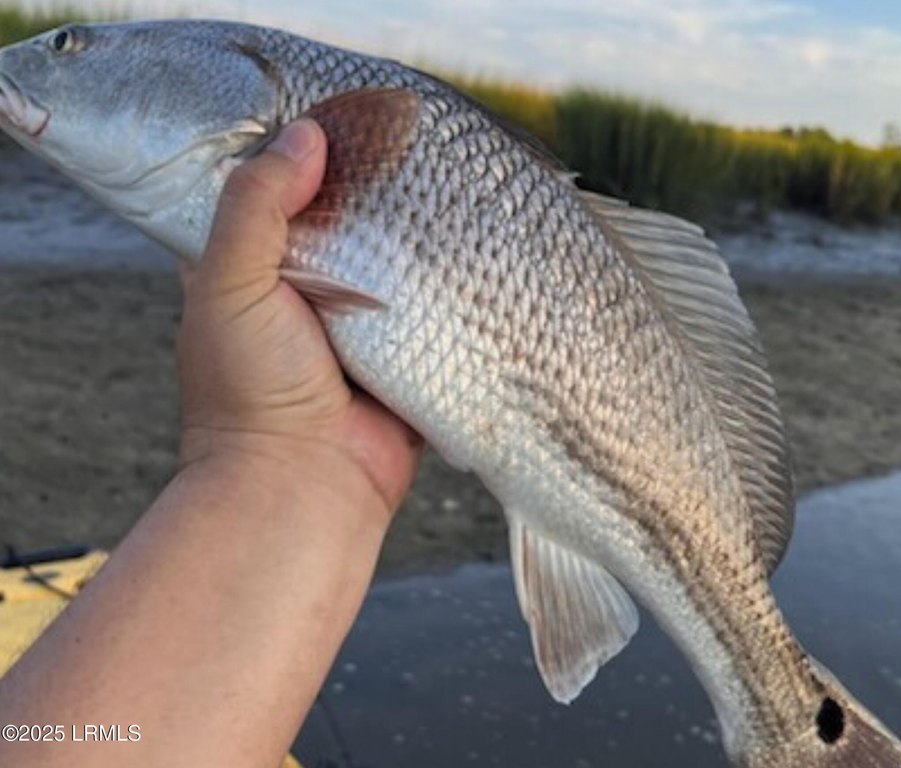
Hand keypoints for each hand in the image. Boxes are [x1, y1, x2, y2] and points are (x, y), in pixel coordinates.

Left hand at [177, 119, 420, 519]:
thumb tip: (308, 133)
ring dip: (414, 234)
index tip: (344, 113)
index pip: (274, 191)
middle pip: (342, 220)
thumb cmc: (250, 389)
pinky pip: (431, 306)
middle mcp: (305, 291)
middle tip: (410, 139)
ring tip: (449, 178)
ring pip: (391, 260)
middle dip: (373, 190)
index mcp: (249, 268)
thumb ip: (256, 206)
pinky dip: (447, 283)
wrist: (306, 488)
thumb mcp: (229, 284)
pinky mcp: (405, 351)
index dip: (301, 153)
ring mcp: (359, 322)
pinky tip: (472, 239)